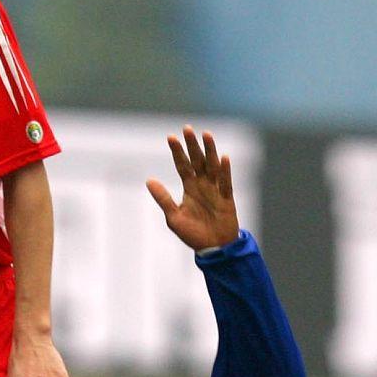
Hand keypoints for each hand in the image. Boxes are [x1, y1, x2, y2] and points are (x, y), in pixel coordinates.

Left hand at [146, 126, 238, 252]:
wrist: (213, 248)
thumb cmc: (193, 233)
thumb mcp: (174, 216)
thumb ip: (163, 198)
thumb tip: (149, 180)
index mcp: (189, 187)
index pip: (182, 165)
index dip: (177, 152)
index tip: (171, 137)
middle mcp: (203, 185)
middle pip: (197, 161)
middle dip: (192, 145)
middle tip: (188, 129)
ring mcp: (216, 190)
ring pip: (213, 166)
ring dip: (210, 151)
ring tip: (206, 135)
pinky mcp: (227, 198)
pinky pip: (226, 182)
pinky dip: (225, 171)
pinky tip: (223, 157)